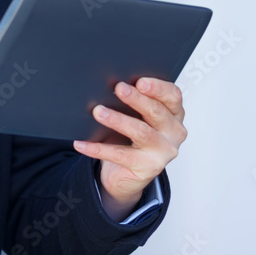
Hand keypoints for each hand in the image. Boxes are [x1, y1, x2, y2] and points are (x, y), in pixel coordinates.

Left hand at [72, 77, 186, 220]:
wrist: (126, 173)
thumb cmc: (131, 138)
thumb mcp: (136, 116)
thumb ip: (133, 102)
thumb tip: (111, 86)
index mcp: (174, 114)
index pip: (173, 96)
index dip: (158, 87)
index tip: (140, 81)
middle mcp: (173, 133)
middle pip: (157, 112)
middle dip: (137, 99)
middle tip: (119, 88)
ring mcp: (162, 152)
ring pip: (140, 132)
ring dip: (118, 120)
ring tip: (99, 112)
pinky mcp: (147, 168)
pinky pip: (119, 155)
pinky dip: (97, 148)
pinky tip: (81, 143)